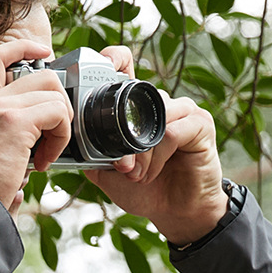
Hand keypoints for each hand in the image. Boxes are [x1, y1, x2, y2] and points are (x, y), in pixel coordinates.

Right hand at [0, 38, 73, 213]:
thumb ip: (11, 138)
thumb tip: (38, 151)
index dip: (24, 46)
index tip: (44, 54)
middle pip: (44, 75)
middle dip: (58, 105)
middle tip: (49, 140)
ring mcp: (1, 108)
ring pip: (55, 93)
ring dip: (61, 126)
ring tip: (46, 155)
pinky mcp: (15, 122)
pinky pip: (57, 114)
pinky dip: (61, 138)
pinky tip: (44, 161)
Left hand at [84, 46, 227, 244]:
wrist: (174, 213)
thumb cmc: (144, 189)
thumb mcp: (107, 171)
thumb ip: (91, 152)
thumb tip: (70, 138)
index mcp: (137, 107)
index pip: (126, 65)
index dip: (114, 59)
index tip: (103, 66)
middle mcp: (161, 102)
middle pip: (136, 100)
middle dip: (124, 139)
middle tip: (122, 167)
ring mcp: (184, 110)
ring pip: (154, 117)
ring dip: (141, 152)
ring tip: (136, 174)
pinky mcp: (201, 124)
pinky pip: (172, 132)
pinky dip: (158, 156)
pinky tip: (153, 172)